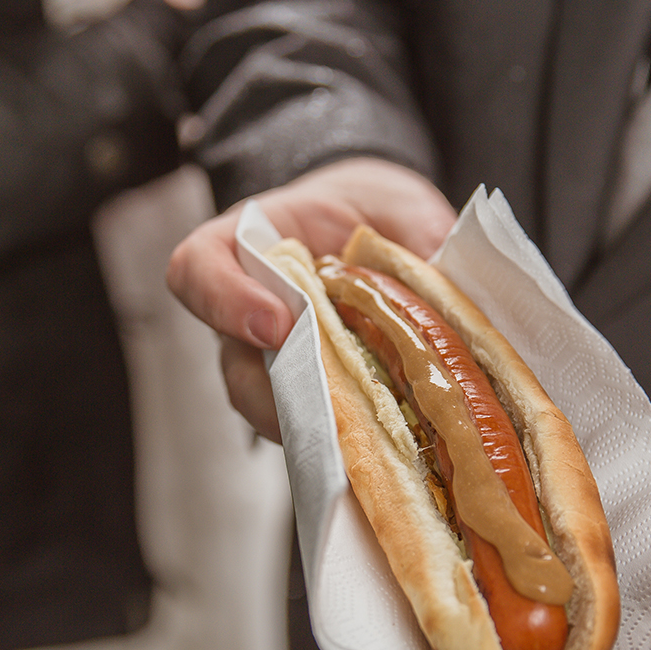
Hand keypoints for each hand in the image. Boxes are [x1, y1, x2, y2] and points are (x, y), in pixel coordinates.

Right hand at [167, 158, 456, 439]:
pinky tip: (402, 448)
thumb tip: (452, 285)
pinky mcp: (316, 410)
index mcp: (246, 250)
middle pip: (241, 372)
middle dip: (292, 395)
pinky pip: (322, 439)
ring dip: (331, 431)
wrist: (382, 237)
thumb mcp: (397, 202)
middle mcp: (248, 319)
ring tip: (384, 436)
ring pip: (281, 418)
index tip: (278, 322)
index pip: (198, 272)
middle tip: (342, 406)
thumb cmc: (374, 212)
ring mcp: (278, 372)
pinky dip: (357, 447)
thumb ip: (414, 232)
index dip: (226, 301)